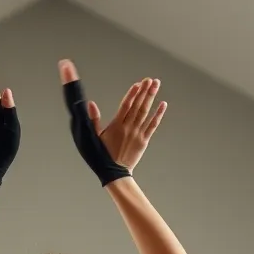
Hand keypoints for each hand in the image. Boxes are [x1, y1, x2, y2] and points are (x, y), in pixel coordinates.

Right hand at [59, 60, 165, 178]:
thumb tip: (90, 104)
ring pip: (145, 113)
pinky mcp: (144, 141)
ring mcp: (137, 134)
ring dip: (151, 98)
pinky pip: (152, 126)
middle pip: (138, 106)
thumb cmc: (102, 156)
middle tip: (150, 79)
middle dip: (144, 91)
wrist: (114, 174)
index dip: (132, 94)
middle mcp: (128, 128)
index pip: (126, 106)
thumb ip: (93, 120)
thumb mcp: (94, 138)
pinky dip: (158, 115)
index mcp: (116, 126)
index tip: (138, 83)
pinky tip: (163, 104)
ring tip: (156, 84)